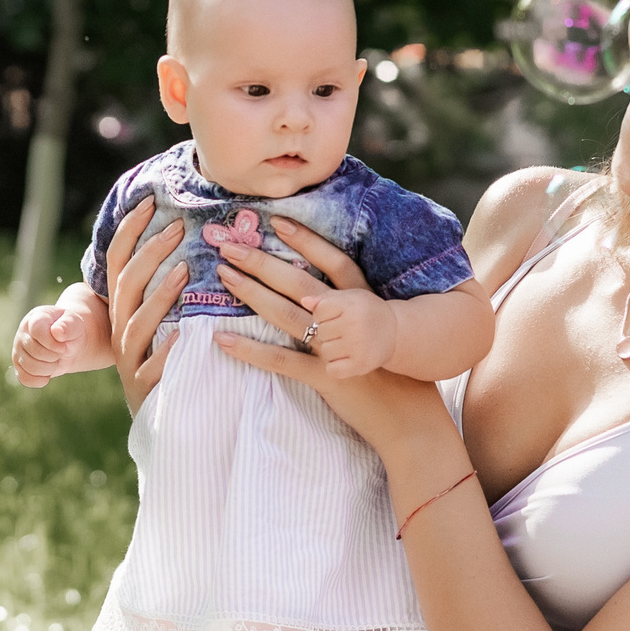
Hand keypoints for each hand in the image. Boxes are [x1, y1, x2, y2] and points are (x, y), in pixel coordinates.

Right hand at [12, 292, 104, 386]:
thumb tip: (57, 332)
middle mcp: (22, 333)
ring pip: (30, 367)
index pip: (37, 332)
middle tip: (61, 352)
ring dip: (49, 368)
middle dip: (54, 356)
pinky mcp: (19, 366)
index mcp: (35, 318)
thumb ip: (68, 325)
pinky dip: (40, 380)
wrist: (69, 342)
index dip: (52, 343)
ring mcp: (18, 350)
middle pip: (35, 352)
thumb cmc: (70, 330)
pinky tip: (48, 373)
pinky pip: (25, 379)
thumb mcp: (74, 323)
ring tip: (55, 360)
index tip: (64, 346)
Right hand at [104, 197, 186, 414]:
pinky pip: (156, 368)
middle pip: (127, 286)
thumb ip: (171, 289)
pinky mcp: (145, 390)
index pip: (117, 264)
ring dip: (161, 295)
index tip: (148, 201)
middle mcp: (120, 333)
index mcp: (122, 312)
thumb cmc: (171, 365)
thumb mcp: (164, 324)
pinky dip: (170, 350)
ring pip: (137, 323)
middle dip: (150, 254)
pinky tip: (187, 334)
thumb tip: (196, 240)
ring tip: (185, 272)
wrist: (165, 427)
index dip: (129, 232)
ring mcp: (131, 362)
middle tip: (178, 228)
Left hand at [212, 217, 452, 455]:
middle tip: (229, 246)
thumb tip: (309, 290)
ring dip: (252, 293)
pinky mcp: (325, 374)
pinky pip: (281, 360)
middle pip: (298, 282)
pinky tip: (223, 340)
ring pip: (286, 314)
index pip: (332, 260)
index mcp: (361, 301)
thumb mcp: (370, 329)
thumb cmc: (386, 368)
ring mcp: (335, 346)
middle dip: (261, 261)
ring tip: (223, 276)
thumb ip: (344, 307)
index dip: (305, 240)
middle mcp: (347, 318)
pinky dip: (250, 350)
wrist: (406, 409)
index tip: (276, 221)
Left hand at [302, 288, 396, 378]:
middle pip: (320, 332)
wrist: (396, 332)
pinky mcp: (361, 365)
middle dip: (328, 332)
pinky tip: (347, 359)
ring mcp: (358, 346)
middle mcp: (355, 324)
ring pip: (325, 351)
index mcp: (352, 304)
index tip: (335, 316)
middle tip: (343, 331)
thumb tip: (304, 301)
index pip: (318, 312)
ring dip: (332, 349)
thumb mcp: (350, 297)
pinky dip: (336, 367)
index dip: (323, 315)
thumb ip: (325, 298)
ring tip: (347, 344)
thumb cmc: (367, 312)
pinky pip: (332, 369)